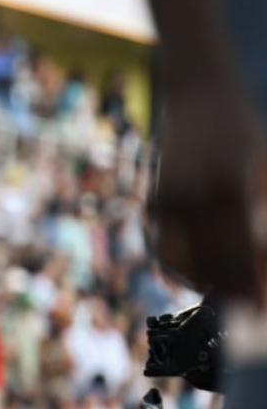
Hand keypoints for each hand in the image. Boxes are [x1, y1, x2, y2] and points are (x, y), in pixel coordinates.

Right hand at [153, 90, 264, 303]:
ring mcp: (166, 200)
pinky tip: (202, 272)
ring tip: (227, 289)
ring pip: (181, 263)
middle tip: (248, 311)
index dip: (250, 290)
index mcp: (228, 190)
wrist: (198, 94)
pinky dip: (181, 266)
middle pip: (209, 266)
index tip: (259, 314)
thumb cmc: (245, 135)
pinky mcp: (153, 201)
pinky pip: (165, 248)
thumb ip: (264, 221)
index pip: (239, 257)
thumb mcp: (265, 175)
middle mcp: (191, 198)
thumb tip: (261, 271)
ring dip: (204, 282)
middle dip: (230, 292)